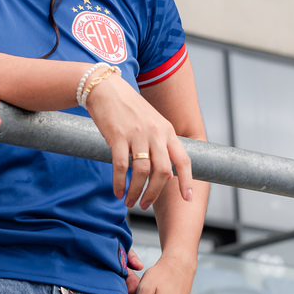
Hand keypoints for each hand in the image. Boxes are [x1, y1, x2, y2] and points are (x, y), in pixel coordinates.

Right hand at [85, 75, 193, 209]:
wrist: (106, 88)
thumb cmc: (128, 108)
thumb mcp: (152, 122)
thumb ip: (160, 142)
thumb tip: (164, 170)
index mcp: (167, 131)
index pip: (183, 160)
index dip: (187, 181)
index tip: (187, 198)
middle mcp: (155, 133)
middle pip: (163, 172)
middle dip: (154, 193)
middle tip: (145, 205)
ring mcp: (137, 134)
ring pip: (142, 172)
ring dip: (136, 192)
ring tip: (128, 201)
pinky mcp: (118, 136)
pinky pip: (121, 166)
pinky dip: (119, 183)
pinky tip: (117, 191)